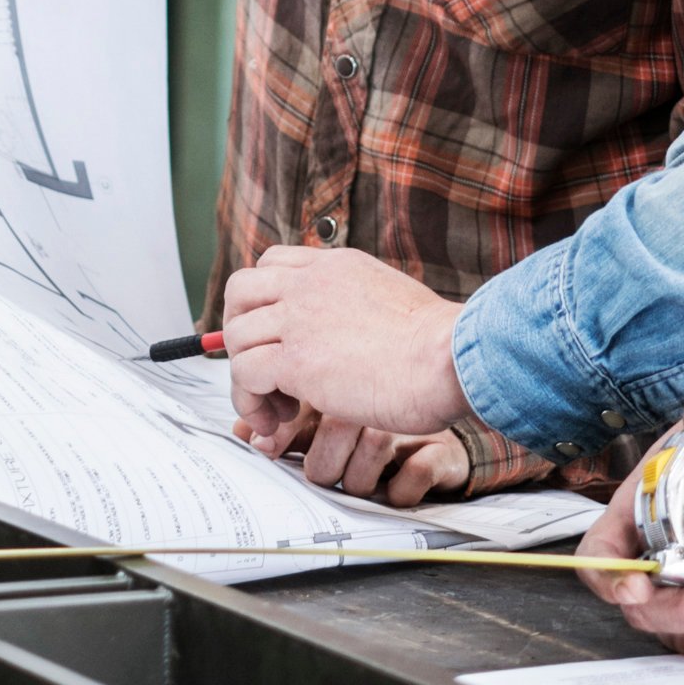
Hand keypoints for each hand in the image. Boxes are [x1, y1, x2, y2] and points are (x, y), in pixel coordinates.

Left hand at [218, 247, 473, 459]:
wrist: (448, 360)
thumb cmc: (437, 344)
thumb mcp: (390, 299)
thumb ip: (357, 304)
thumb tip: (348, 331)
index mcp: (333, 266)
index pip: (271, 264)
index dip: (263, 302)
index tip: (275, 337)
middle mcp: (308, 284)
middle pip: (239, 293)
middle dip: (240, 333)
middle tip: (264, 371)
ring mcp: (298, 319)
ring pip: (235, 337)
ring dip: (247, 377)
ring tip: (278, 408)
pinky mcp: (295, 360)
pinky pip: (244, 374)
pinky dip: (251, 402)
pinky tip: (277, 420)